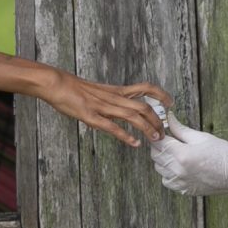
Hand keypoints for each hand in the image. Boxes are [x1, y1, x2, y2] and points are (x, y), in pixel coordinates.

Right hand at [41, 74, 170, 146]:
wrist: (56, 83)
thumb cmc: (74, 88)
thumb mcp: (98, 91)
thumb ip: (111, 100)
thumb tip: (121, 108)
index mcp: (116, 91)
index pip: (144, 88)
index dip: (160, 94)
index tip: (171, 102)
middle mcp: (113, 97)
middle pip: (143, 106)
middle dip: (157, 120)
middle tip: (163, 133)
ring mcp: (102, 107)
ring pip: (132, 116)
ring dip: (147, 128)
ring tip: (155, 139)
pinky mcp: (91, 116)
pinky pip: (111, 126)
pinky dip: (125, 136)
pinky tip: (134, 144)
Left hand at [151, 121, 227, 196]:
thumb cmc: (221, 153)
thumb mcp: (201, 137)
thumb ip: (180, 129)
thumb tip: (168, 118)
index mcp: (181, 154)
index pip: (158, 142)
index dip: (158, 135)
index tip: (162, 131)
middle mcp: (177, 170)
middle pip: (155, 155)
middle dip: (159, 146)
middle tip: (169, 140)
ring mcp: (180, 182)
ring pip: (159, 169)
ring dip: (163, 159)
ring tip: (175, 153)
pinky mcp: (183, 190)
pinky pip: (166, 181)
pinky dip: (168, 173)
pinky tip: (179, 167)